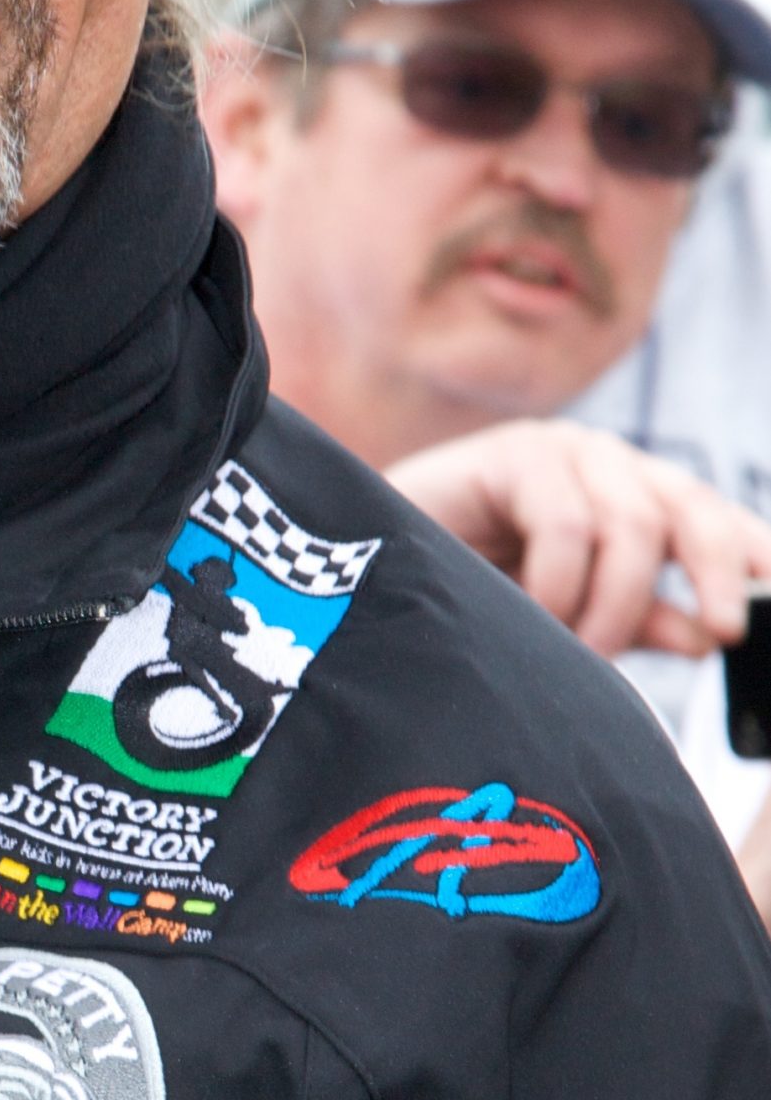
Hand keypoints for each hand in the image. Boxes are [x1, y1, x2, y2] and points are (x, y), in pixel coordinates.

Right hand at [384, 420, 770, 658]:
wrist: (368, 574)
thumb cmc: (472, 594)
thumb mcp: (575, 619)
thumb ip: (642, 620)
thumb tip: (711, 633)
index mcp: (639, 501)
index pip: (719, 522)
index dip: (755, 556)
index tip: (763, 615)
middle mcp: (611, 467)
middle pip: (696, 508)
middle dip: (715, 573)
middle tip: (721, 632)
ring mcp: (564, 451)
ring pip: (632, 523)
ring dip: (608, 606)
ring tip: (572, 647)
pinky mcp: (514, 452)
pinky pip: (567, 523)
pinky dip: (557, 585)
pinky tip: (527, 612)